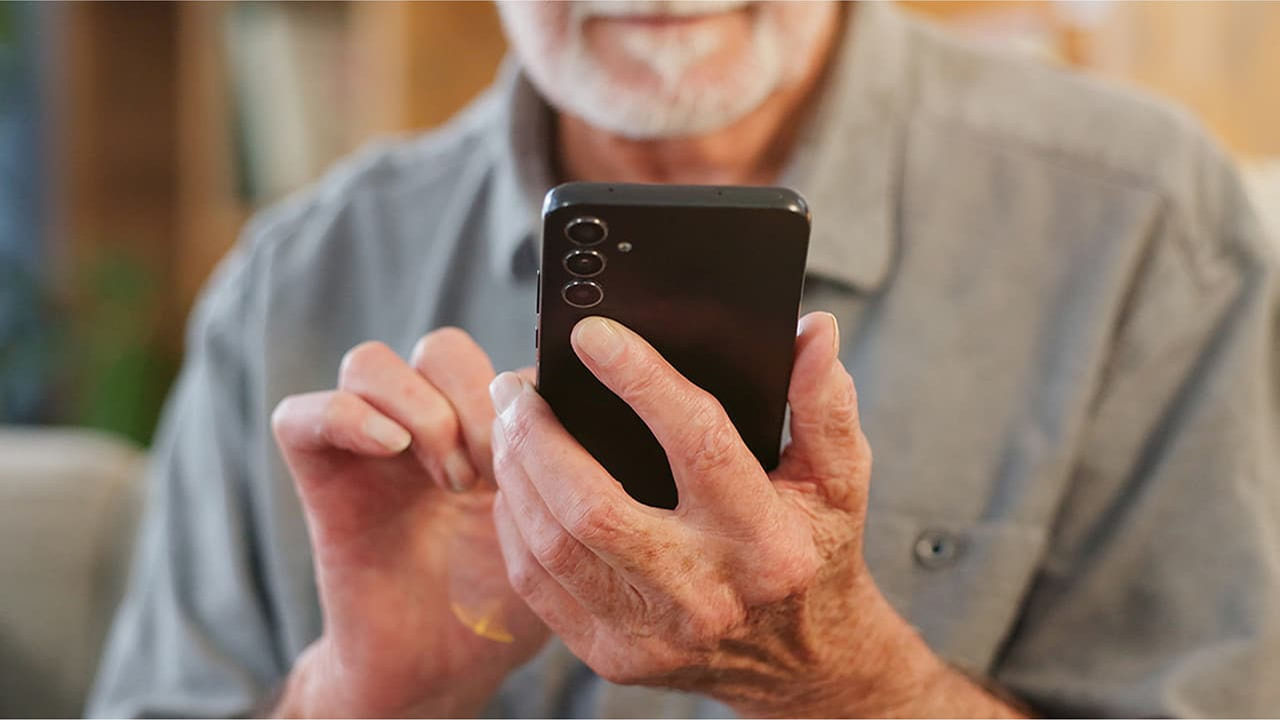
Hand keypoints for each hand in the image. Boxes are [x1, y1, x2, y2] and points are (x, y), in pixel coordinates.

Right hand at [270, 329, 547, 716]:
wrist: (442, 667)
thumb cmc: (503, 601)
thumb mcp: (554, 527)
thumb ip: (565, 465)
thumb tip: (586, 407)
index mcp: (483, 429)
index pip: (496, 357)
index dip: (523, 390)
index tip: (548, 444)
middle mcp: (425, 427)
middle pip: (439, 349)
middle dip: (474, 398)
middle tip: (496, 467)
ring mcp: (369, 449)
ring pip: (370, 363)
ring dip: (421, 410)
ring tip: (453, 479)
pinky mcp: (321, 479)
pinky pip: (300, 415)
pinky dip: (345, 417)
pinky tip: (392, 450)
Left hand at [486, 313, 941, 715]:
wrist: (802, 661)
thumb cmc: (814, 550)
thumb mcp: (838, 478)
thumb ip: (824, 403)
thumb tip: (814, 332)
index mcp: (769, 544)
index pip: (698, 446)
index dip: (641, 382)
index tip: (592, 333)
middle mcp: (710, 595)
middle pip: (594, 507)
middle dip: (540, 435)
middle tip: (517, 385)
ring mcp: (656, 635)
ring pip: (553, 546)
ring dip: (517, 473)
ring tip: (509, 421)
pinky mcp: (616, 658)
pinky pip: (539, 585)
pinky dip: (517, 524)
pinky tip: (517, 483)